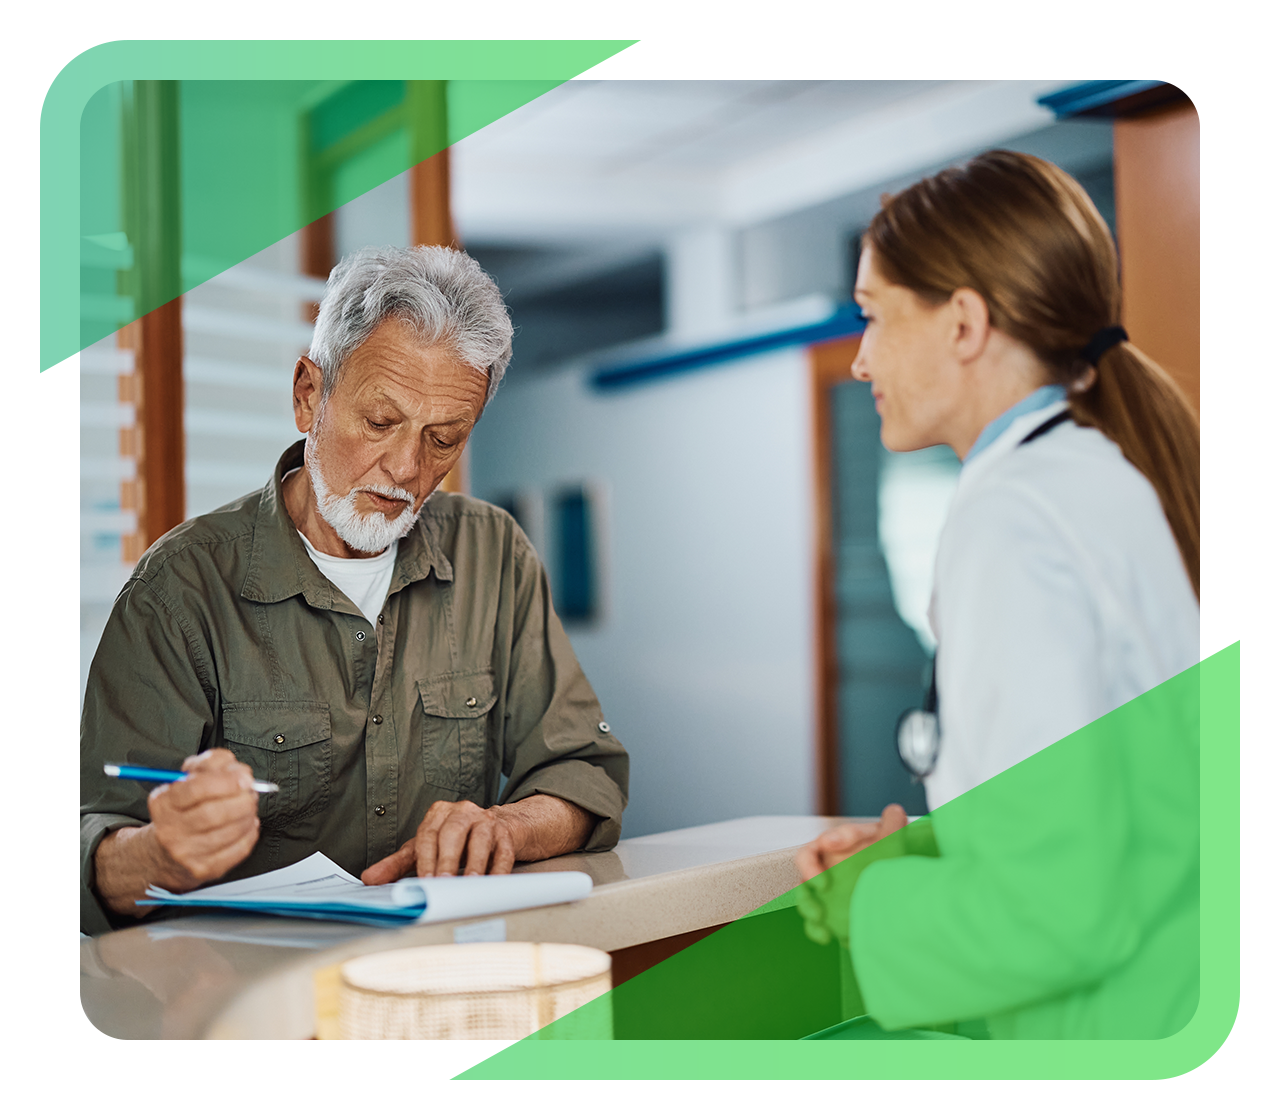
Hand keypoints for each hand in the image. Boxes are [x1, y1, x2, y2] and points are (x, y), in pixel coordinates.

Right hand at [147, 748, 260, 889]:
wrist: (165, 853)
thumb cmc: (182, 810)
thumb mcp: (187, 780)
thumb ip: (212, 764)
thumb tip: (240, 771)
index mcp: (164, 803)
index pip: (196, 789)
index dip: (226, 781)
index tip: (244, 777)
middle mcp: (170, 830)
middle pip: (215, 813)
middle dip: (242, 799)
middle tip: (250, 792)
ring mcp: (187, 852)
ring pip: (230, 831)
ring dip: (248, 814)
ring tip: (248, 807)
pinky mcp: (204, 868)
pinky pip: (238, 849)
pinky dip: (250, 833)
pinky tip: (247, 824)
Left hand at [361, 800, 521, 882]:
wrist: (500, 827)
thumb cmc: (457, 841)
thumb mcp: (425, 849)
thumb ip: (398, 864)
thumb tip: (369, 878)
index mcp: (440, 813)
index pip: (429, 834)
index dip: (426, 858)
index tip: (424, 880)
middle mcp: (464, 812)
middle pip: (454, 832)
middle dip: (448, 859)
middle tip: (443, 881)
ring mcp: (487, 821)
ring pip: (481, 839)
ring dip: (475, 863)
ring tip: (470, 883)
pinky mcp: (507, 834)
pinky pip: (504, 852)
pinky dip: (499, 869)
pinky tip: (493, 882)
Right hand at [795, 804, 908, 947]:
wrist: (888, 886)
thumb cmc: (883, 857)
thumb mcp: (889, 841)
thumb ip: (893, 825)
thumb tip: (896, 811)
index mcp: (835, 846)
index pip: (825, 840)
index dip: (827, 840)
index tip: (830, 842)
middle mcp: (824, 866)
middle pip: (806, 866)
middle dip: (809, 874)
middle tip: (820, 884)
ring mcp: (823, 891)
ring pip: (805, 895)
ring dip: (808, 905)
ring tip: (819, 915)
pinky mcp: (827, 913)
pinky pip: (814, 921)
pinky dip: (816, 929)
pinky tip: (826, 935)